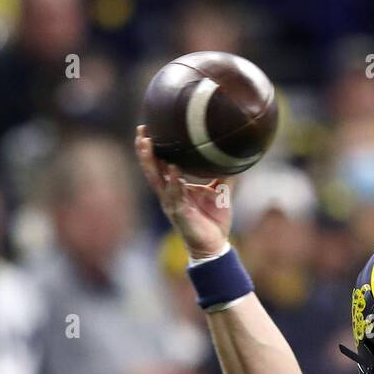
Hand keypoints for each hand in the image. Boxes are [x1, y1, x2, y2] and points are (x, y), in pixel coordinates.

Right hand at [134, 125, 233, 258]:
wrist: (216, 245)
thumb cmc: (213, 220)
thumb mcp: (219, 191)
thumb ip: (222, 174)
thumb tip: (232, 155)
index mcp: (175, 188)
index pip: (159, 164)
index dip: (152, 148)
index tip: (147, 128)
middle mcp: (169, 195)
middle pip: (151, 169)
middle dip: (144, 150)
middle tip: (141, 130)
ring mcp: (172, 204)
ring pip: (157, 180)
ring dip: (151, 162)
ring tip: (148, 144)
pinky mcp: (180, 214)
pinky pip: (175, 196)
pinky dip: (174, 182)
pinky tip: (173, 170)